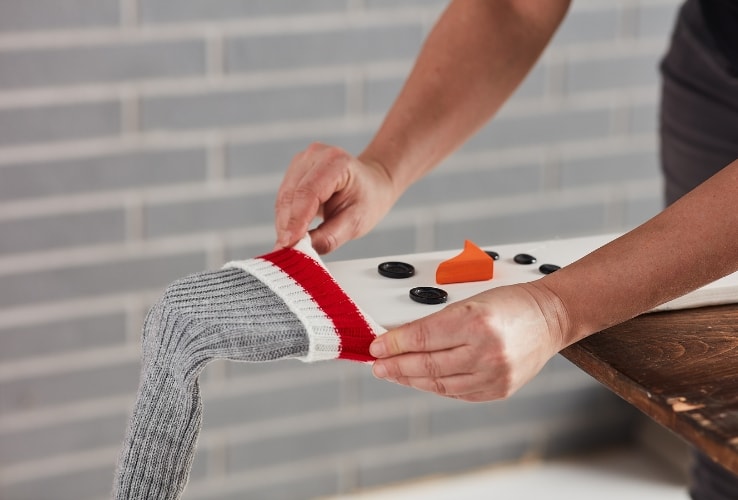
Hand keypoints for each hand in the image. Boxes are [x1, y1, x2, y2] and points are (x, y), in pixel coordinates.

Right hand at [274, 142, 396, 253]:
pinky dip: (286, 217)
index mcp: (336, 162)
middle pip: (291, 194)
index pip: (308, 192)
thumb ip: (329, 238)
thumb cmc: (368, 199)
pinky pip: (284, 197)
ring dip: (284, 223)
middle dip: (287, 225)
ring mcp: (302, 161)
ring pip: (283, 197)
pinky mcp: (294, 171)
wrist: (372, 183)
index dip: (296, 220)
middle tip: (285, 252)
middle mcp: (315, 156)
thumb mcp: (356, 222)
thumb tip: (302, 250)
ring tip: (288, 246)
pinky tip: (290, 232)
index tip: (288, 244)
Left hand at [369, 282, 568, 401]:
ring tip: (393, 374)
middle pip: (427, 364)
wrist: (550, 317)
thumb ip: (436, 321)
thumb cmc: (510, 302)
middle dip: (396, 365)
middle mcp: (486, 351)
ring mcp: (494, 374)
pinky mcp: (499, 390)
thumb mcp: (469, 301)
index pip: (422, 337)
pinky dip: (435, 387)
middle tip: (378, 365)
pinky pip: (457, 393)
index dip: (393, 344)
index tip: (376, 346)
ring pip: (439, 384)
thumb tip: (401, 337)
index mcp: (476, 322)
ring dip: (411, 379)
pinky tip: (421, 381)